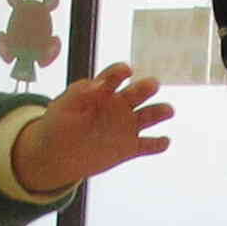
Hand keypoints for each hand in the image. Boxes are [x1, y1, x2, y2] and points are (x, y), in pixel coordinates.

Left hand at [10, 61, 172, 194]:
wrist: (58, 154)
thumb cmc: (59, 124)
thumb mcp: (63, 106)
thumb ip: (79, 94)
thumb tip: (98, 84)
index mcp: (103, 92)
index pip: (114, 77)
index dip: (120, 72)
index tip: (126, 71)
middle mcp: (120, 106)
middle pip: (137, 93)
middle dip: (146, 88)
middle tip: (152, 85)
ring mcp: (127, 127)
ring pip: (149, 116)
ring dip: (160, 112)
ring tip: (167, 111)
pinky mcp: (130, 147)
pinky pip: (148, 145)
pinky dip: (158, 144)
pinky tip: (164, 141)